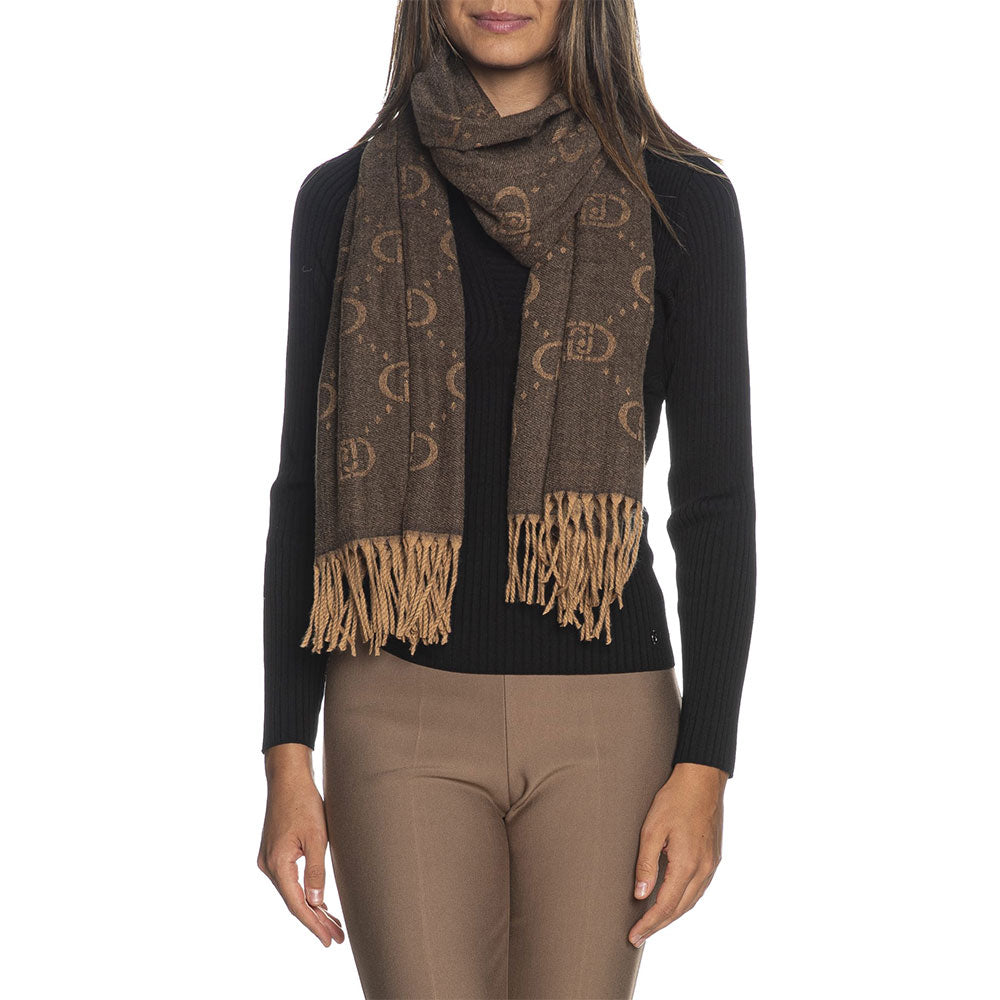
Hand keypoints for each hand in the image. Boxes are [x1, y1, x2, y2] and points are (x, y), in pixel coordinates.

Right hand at [258, 744, 345, 947]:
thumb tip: (316, 904)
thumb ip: (316, 872)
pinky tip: (318, 904)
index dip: (313, 925)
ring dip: (312, 908)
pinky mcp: (274, 853)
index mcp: (278, 865)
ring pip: (292, 892)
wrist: (287, 778)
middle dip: (316, 921)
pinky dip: (304, 893)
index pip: (296, 905)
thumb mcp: (316, 837)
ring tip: (333, 926)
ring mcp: (269, 860)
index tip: (328, 941)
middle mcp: (268, 866)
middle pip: (294, 902)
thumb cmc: (304, 803)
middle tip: (337, 938)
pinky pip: (290, 881)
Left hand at [628, 762, 726, 946]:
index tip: (634, 936)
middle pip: (679, 909)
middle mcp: (703, 869)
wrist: (703, 779)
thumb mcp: (652, 828)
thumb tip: (640, 894)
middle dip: (658, 925)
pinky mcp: (713, 858)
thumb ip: (646, 863)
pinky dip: (683, 901)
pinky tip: (672, 902)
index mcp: (687, 864)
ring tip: (652, 924)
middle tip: (638, 937)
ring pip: (691, 901)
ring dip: (671, 916)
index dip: (649, 924)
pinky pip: (698, 889)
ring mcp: (711, 864)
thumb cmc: (675, 799)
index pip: (665, 906)